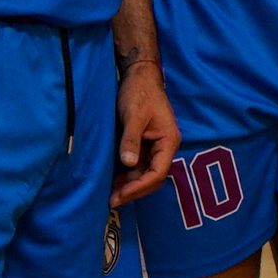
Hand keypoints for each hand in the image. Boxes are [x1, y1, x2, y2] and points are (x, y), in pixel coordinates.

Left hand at [111, 61, 178, 205]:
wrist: (138, 76)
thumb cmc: (139, 93)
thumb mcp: (134, 115)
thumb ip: (131, 139)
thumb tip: (128, 163)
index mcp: (168, 141)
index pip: (158, 172)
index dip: (140, 186)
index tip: (121, 194)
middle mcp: (164, 148)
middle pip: (153, 178)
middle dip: (134, 191)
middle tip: (112, 200)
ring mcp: (153, 148)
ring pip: (144, 175)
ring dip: (129, 186)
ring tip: (109, 195)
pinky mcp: (143, 146)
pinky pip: (137, 167)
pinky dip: (126, 176)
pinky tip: (112, 182)